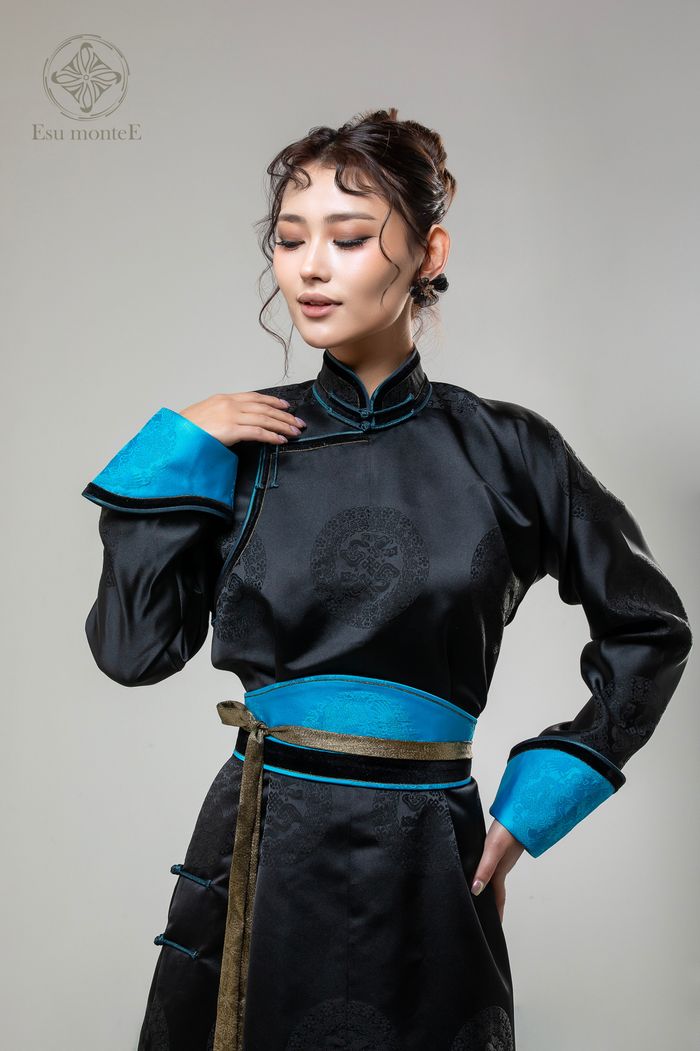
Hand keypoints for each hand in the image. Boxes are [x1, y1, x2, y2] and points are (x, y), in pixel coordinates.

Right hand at [177, 392, 306, 446]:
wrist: (175, 434)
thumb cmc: (187, 429)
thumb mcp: (206, 414)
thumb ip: (223, 415)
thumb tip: (237, 423)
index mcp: (224, 399)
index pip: (255, 397)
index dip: (273, 401)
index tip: (286, 406)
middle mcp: (230, 404)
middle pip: (264, 408)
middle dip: (284, 415)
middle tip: (297, 422)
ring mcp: (231, 416)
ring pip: (264, 419)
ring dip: (282, 426)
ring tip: (294, 432)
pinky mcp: (231, 430)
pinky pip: (257, 432)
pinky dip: (271, 436)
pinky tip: (280, 440)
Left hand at [471, 818, 525, 922]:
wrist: (521, 810)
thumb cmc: (508, 829)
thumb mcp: (493, 850)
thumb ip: (485, 869)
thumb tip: (475, 890)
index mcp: (500, 871)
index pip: (497, 898)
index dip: (496, 913)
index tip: (494, 928)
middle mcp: (501, 866)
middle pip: (495, 890)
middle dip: (491, 904)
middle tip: (484, 917)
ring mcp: (502, 857)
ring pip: (493, 877)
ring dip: (488, 888)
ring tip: (479, 895)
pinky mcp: (500, 848)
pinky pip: (492, 864)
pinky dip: (486, 871)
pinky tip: (479, 867)